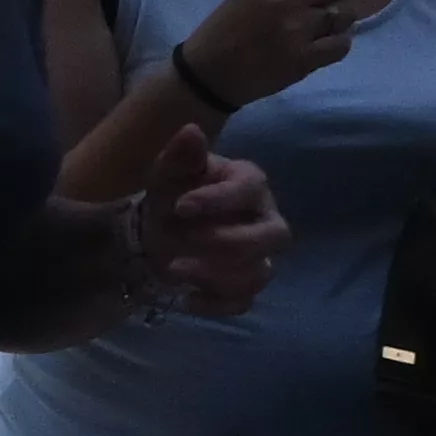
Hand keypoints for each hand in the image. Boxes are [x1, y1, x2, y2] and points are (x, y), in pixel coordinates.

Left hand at [131, 121, 281, 315]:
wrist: (160, 232)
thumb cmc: (174, 195)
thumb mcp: (168, 174)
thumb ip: (181, 156)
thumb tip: (191, 131)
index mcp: (250, 183)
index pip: (251, 189)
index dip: (218, 200)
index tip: (180, 207)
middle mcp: (265, 219)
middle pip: (275, 236)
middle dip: (228, 242)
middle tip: (183, 241)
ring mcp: (259, 254)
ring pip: (260, 272)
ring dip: (216, 275)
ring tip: (173, 269)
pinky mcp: (246, 284)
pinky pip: (245, 301)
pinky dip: (216, 304)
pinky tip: (186, 298)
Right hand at [170, 0, 403, 111]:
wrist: (208, 72)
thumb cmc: (232, 24)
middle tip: (325, 1)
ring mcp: (295, 28)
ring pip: (346, 13)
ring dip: (337, 22)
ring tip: (313, 29)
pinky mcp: (302, 58)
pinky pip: (343, 44)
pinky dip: (334, 46)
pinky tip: (314, 47)